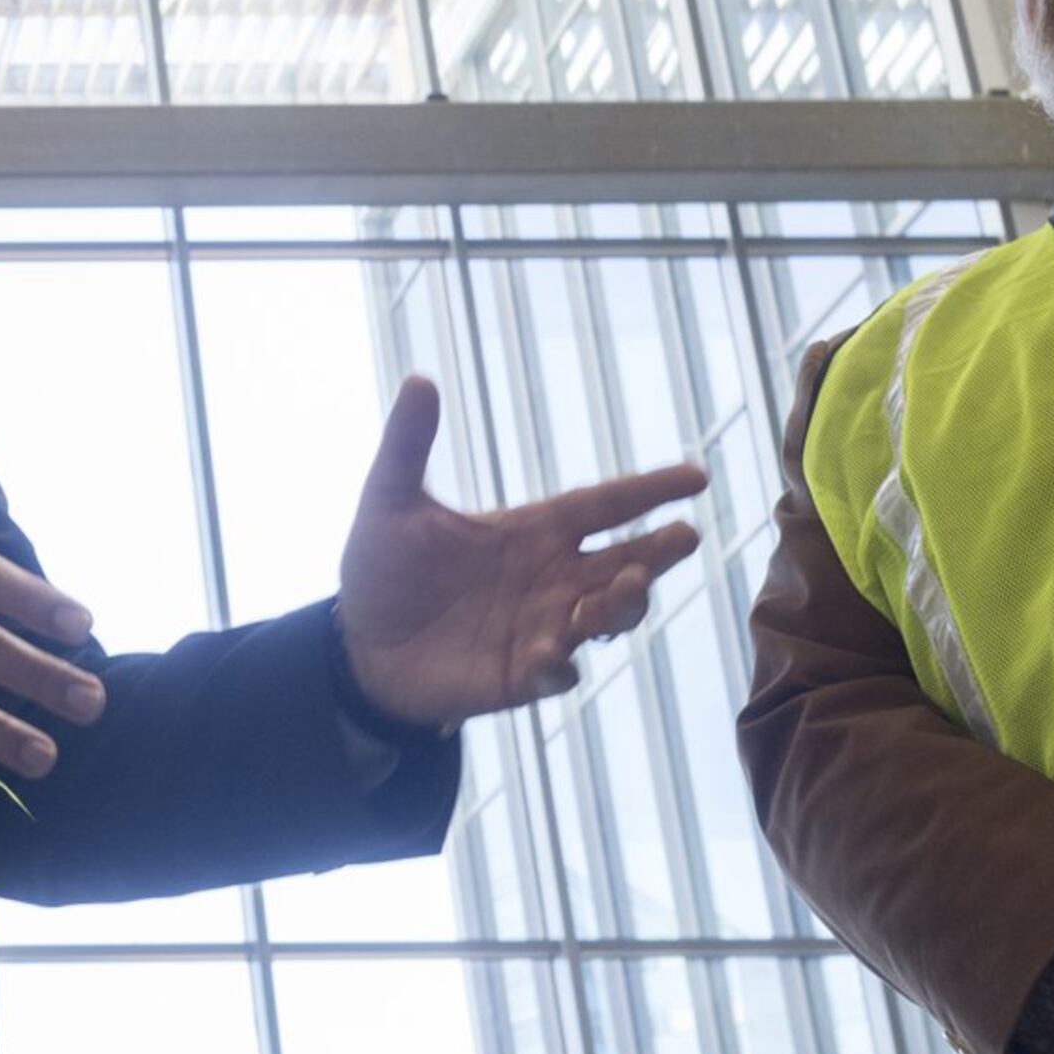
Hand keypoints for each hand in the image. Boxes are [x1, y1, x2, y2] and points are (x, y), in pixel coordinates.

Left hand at [333, 377, 707, 728]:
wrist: (355, 646)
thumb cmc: (382, 569)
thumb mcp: (389, 501)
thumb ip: (408, 446)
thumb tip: (418, 379)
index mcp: (531, 531)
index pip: (604, 505)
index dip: (649, 490)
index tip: (698, 477)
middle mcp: (550, 577)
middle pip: (623, 561)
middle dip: (658, 553)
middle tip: (685, 538)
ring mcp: (542, 627)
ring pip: (607, 615)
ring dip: (622, 604)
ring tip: (624, 587)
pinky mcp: (522, 674)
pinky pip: (557, 670)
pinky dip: (562, 662)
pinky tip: (554, 653)